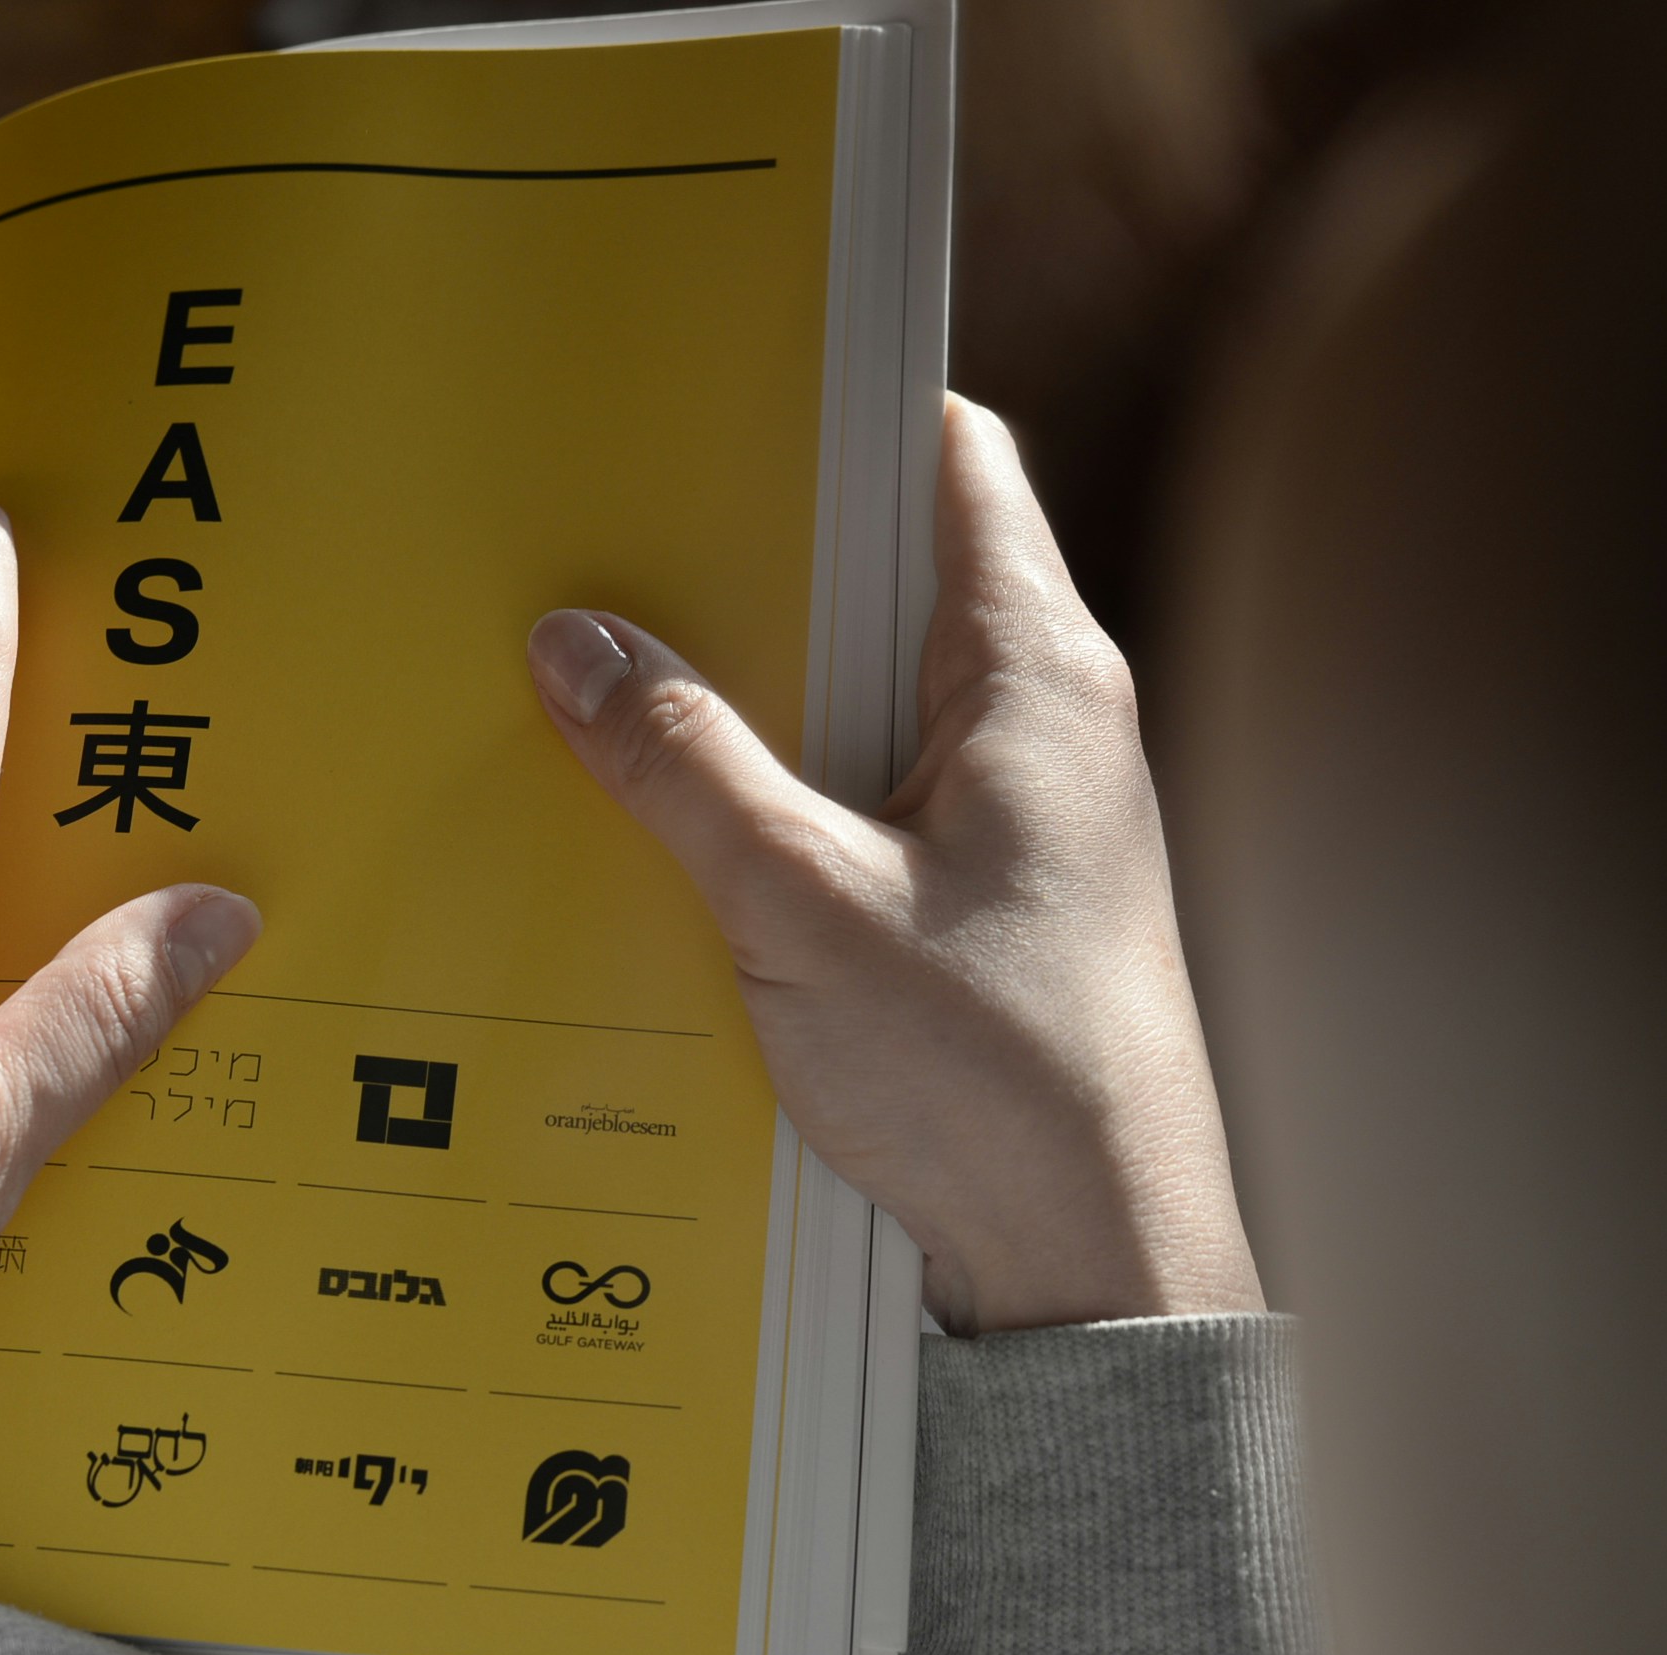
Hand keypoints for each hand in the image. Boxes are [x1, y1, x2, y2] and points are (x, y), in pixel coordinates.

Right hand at [524, 398, 1258, 1332]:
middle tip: (612, 535)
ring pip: (866, 699)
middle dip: (754, 555)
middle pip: (889, 576)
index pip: (952, 460)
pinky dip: (779, 793)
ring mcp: (1020, 816)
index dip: (839, 405)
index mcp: (1039, 674)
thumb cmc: (995, 1075)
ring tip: (612, 672)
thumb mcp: (803, 906)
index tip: (718, 382)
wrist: (1093, 1261)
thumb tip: (574, 642)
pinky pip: (865, 800)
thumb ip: (686, 764)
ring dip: (755, 693)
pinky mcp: (985, 904)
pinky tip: (673, 823)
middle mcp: (1046, 724)